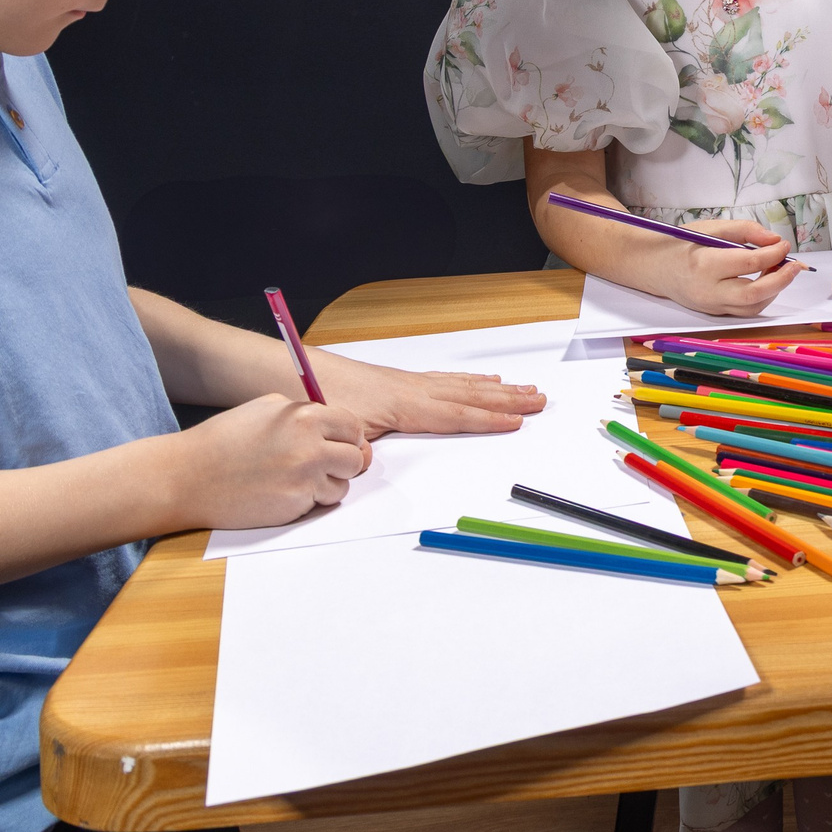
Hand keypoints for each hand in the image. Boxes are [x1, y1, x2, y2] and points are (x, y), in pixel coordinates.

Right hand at [170, 393, 370, 530]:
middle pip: (356, 458)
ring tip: (297, 477)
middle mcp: (310, 447)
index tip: (339, 443)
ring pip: (343, 484)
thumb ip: (305, 413)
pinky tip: (284, 491)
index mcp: (304, 417)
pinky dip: (310, 500)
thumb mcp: (266, 408)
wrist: (189, 477)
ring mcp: (304, 479)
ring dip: (328, 483)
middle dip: (344, 461)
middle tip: (323, 463)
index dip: (348, 437)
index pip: (352, 427)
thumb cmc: (224, 439)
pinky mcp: (295, 506)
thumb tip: (337, 426)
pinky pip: (320, 503)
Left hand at [306, 348, 548, 440]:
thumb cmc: (312, 398)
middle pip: (468, 395)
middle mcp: (411, 389)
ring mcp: (407, 382)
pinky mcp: (399, 381)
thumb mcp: (334, 429)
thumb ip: (354, 449)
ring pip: (461, 385)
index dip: (487, 420)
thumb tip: (364, 461)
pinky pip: (445, 380)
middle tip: (540, 399)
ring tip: (523, 389)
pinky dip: (469, 381)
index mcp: (401, 404)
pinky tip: (481, 381)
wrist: (291, 369)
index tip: (518, 422)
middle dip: (506, 399)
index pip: (453, 414)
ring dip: (495, 388)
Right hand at [664, 219, 803, 316]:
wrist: (655, 267)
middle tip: (795, 265)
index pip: (749, 263)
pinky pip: (745, 310)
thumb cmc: (682, 244)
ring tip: (780, 269)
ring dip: (774, 290)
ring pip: (753, 307)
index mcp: (705, 265)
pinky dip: (762, 297)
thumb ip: (745, 231)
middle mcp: (708, 291)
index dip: (773, 254)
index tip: (784, 245)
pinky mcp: (715, 313)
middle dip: (781, 279)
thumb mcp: (712, 227)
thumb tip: (775, 241)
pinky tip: (766, 280)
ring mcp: (711, 306)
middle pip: (754, 293)